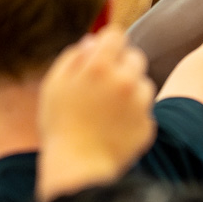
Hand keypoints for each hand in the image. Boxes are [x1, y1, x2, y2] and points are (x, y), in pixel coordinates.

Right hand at [36, 27, 156, 201]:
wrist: (78, 167)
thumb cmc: (60, 125)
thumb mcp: (54, 85)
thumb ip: (73, 57)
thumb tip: (92, 42)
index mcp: (99, 67)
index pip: (116, 34)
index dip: (108, 42)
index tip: (102, 54)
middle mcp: (125, 81)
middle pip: (135, 57)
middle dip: (122, 66)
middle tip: (103, 86)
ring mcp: (140, 104)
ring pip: (143, 84)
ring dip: (131, 91)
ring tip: (108, 111)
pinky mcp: (148, 125)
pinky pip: (144, 111)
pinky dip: (133, 116)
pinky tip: (114, 127)